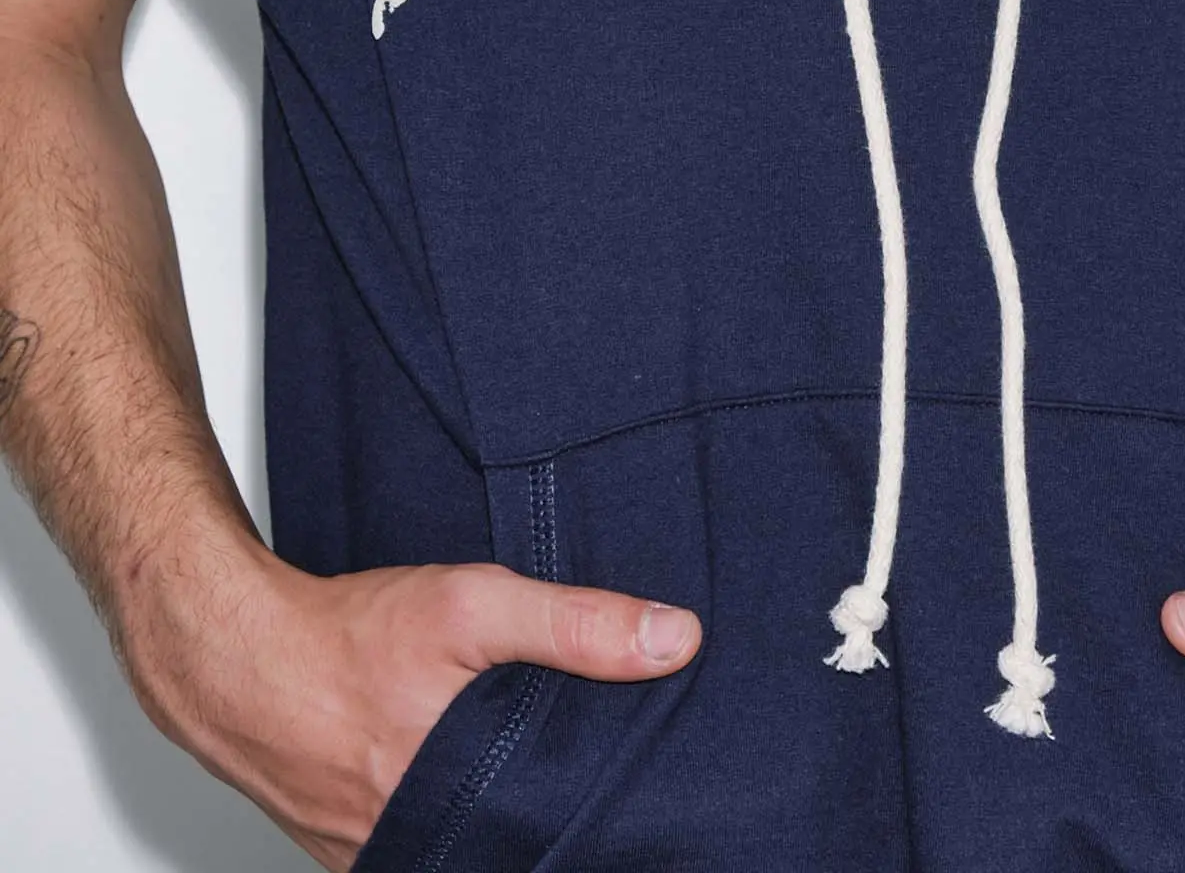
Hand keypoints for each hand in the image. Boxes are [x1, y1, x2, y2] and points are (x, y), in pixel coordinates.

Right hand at [120, 526, 701, 871]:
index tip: (639, 785)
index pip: (567, 833)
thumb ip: (576, 624)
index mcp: (469, 804)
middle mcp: (427, 843)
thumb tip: (676, 639)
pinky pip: (430, 841)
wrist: (238, 660)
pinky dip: (456, 810)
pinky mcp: (359, 851)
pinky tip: (467, 767)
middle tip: (584, 764)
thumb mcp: (474, 607)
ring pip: (478, 843)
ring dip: (505, 809)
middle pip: (525, 838)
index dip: (603, 809)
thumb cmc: (348, 636)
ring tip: (525, 762)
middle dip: (555, 806)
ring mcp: (389, 854)